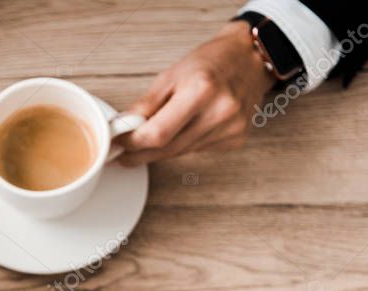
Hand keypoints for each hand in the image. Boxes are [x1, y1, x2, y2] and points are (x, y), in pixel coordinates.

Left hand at [118, 21, 276, 165]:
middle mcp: (220, 112)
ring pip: (181, 153)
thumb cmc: (211, 62)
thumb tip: (123, 127)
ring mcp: (231, 129)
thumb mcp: (171, 75)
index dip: (133, 143)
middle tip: (124, 153)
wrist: (249, 60)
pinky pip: (197, 151)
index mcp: (201, 90)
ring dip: (160, 151)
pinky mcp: (236, 139)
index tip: (119, 144)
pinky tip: (184, 131)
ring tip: (148, 140)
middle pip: (169, 149)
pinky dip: (183, 145)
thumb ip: (146, 105)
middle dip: (141, 153)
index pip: (158, 133)